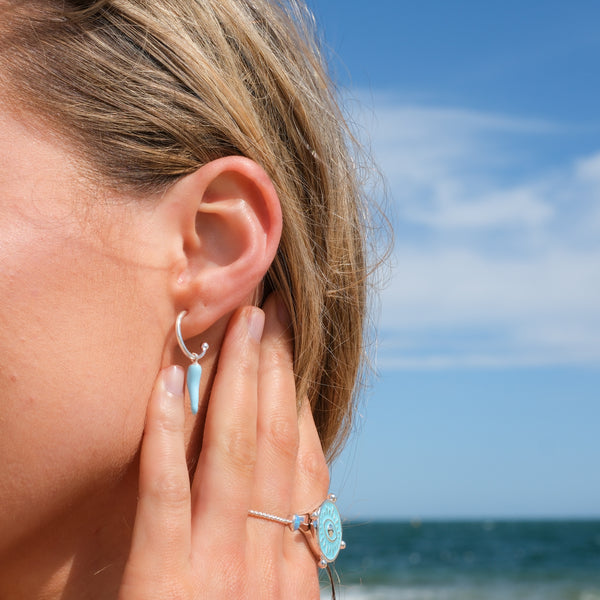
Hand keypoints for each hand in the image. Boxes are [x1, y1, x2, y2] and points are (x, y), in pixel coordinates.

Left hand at [118, 295, 329, 598]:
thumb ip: (289, 560)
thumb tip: (302, 507)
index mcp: (293, 567)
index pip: (303, 463)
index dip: (299, 398)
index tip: (293, 350)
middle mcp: (268, 560)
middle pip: (275, 442)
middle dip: (276, 370)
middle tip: (274, 311)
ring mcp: (217, 570)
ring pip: (233, 454)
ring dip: (237, 382)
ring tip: (239, 324)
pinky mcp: (161, 588)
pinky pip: (164, 496)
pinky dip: (167, 435)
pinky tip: (168, 383)